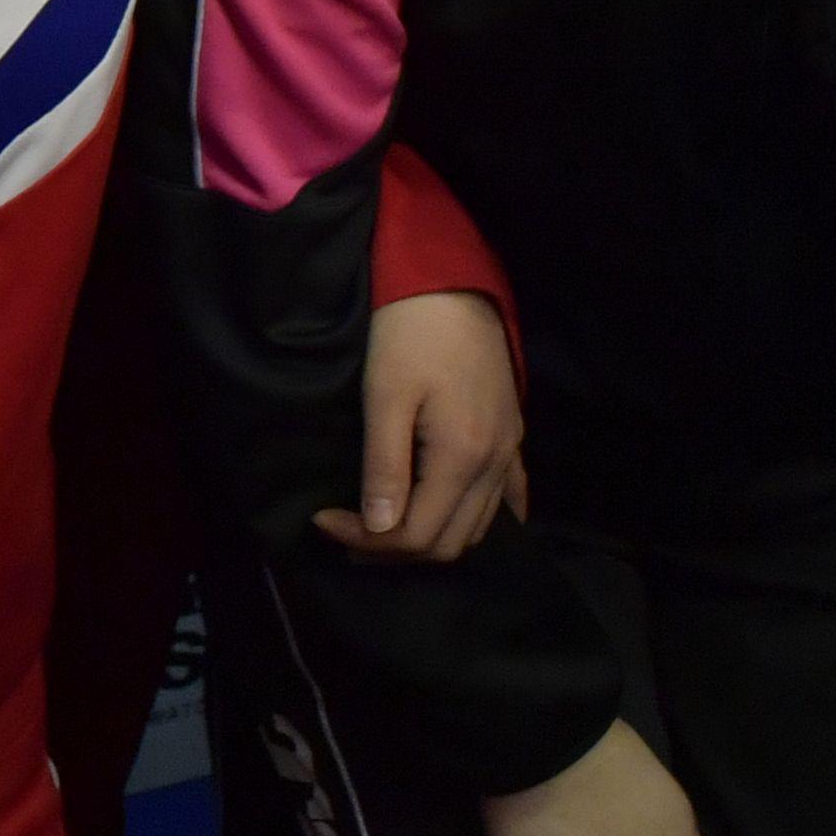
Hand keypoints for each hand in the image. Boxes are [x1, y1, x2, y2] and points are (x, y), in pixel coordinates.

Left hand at [317, 290, 523, 563]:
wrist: (451, 285)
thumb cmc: (408, 333)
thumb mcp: (384, 396)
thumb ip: (384, 465)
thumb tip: (377, 529)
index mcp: (463, 455)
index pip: (418, 533)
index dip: (368, 541)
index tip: (323, 522)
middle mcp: (495, 463)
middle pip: (450, 543)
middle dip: (393, 550)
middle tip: (345, 534)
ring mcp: (510, 452)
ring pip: (478, 528)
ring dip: (430, 540)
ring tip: (380, 531)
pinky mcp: (512, 437)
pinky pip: (508, 498)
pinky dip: (478, 519)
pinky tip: (454, 521)